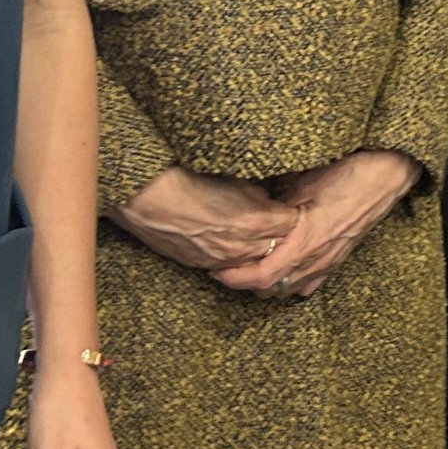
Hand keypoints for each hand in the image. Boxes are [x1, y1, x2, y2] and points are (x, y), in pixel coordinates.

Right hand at [108, 168, 298, 274]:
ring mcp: (221, 259)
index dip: (295, 216)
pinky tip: (234, 249)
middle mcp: (242, 246)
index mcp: (255, 222)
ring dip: (259, 254)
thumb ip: (256, 195)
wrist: (149, 199)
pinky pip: (228, 268)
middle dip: (283, 240)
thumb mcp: (234, 180)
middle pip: (276, 249)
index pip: (292, 225)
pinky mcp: (201, 265)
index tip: (298, 210)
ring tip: (263, 243)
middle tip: (286, 231)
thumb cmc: (190, 180)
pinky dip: (235, 260)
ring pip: (253, 264)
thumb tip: (266, 201)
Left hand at [213, 150, 419, 299]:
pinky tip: (280, 273)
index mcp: (305, 239)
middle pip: (271, 289)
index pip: (262, 275)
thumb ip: (276, 202)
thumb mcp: (304, 180)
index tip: (216, 268)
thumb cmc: (348, 171)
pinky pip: (308, 285)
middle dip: (243, 283)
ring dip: (264, 285)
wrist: (387, 174)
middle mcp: (317, 257)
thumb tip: (246, 208)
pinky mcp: (338, 258)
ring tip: (246, 270)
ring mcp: (329, 260)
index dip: (235, 277)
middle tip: (224, 268)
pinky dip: (289, 285)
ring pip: (288, 289)